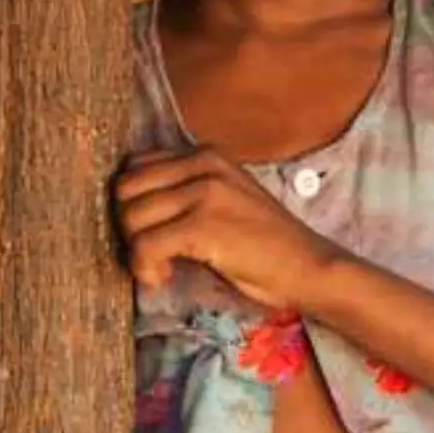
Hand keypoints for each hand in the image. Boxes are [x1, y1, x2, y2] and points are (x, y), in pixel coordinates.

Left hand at [113, 148, 340, 312]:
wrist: (307, 266)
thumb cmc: (264, 243)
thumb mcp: (224, 198)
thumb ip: (185, 190)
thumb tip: (129, 206)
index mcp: (205, 154)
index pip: (136, 165)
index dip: (132, 202)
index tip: (152, 231)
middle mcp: (203, 164)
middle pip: (125, 188)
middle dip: (128, 226)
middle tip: (151, 252)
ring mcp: (204, 193)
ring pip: (131, 217)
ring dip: (136, 250)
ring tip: (162, 268)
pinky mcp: (204, 225)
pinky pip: (144, 245)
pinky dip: (144, 268)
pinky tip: (163, 278)